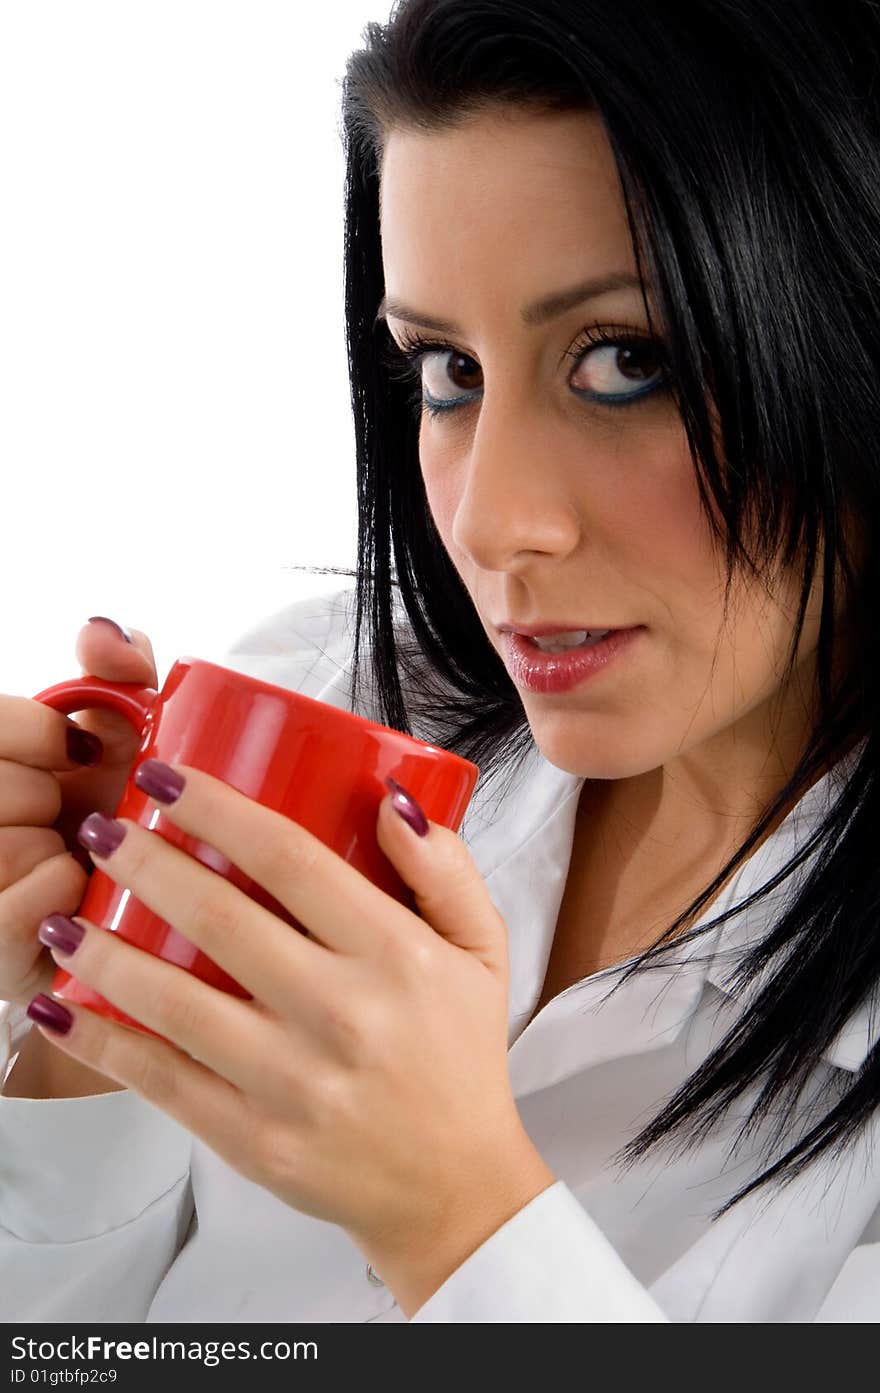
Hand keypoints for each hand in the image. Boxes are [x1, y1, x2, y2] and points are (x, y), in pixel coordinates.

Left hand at [27, 760, 555, 1315]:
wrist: (454, 1188)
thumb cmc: (459, 1056)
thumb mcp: (481, 948)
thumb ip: (444, 868)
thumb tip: (387, 798)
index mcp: (396, 956)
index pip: (291, 860)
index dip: (218, 809)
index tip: (166, 779)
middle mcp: (343, 1016)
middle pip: (220, 919)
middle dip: (145, 863)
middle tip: (101, 831)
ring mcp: (294, 1084)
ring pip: (176, 1002)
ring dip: (104, 951)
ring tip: (64, 915)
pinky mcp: (256, 1142)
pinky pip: (164, 1083)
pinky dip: (103, 1043)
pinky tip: (61, 1008)